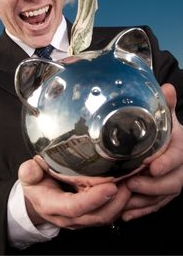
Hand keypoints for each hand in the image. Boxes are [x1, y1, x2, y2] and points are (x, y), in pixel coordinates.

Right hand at [18, 158, 130, 228]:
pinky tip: (128, 187)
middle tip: (129, 182)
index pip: (75, 207)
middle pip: (97, 216)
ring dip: (122, 203)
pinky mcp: (90, 216)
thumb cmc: (36, 185)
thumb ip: (29, 172)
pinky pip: (108, 214)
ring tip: (132, 183)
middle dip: (116, 202)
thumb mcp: (28, 176)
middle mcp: (69, 217)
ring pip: (105, 217)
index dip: (93, 199)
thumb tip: (30, 167)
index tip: (110, 187)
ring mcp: (81, 218)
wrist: (39, 199)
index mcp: (52, 206)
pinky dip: (120, 203)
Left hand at [122, 83, 182, 220]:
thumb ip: (166, 104)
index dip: (167, 162)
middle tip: (132, 184)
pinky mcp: (164, 193)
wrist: (169, 140)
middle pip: (173, 182)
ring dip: (144, 202)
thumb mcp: (165, 116)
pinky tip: (126, 215)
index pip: (178, 156)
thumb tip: (167, 87)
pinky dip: (142, 211)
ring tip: (125, 203)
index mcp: (180, 146)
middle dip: (153, 186)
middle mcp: (180, 167)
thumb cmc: (164, 128)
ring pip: (163, 197)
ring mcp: (173, 181)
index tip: (153, 166)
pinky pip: (156, 205)